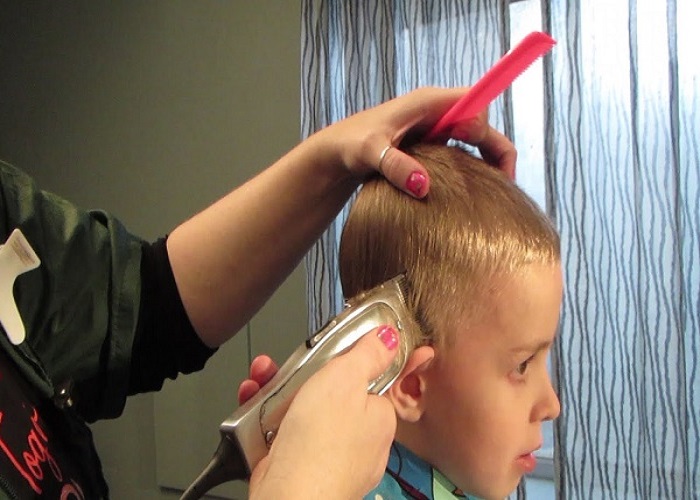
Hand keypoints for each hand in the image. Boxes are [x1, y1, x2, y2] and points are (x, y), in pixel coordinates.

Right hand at [247, 326, 399, 499]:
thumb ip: (368, 355)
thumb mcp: (346, 379)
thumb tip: (389, 337)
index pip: (370, 381)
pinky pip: (284, 434)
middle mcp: (358, 441)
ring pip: (303, 413)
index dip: (348, 362)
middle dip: (303, 375)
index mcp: (379, 419)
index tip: (329, 352)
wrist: (289, 496)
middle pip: (332, 394)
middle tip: (288, 365)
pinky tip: (254, 406)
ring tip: (262, 377)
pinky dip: (266, 419)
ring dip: (278, 391)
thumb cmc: (321, 443)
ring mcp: (329, 457)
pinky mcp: (299, 468)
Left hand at [314, 86, 516, 198]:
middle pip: (481, 124)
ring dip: (483, 162)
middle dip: (494, 151)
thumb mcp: (370, 154)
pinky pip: (458, 152)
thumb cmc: (349, 145)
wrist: (334, 153)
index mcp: (428, 102)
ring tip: (490, 194)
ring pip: (472, 140)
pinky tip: (466, 193)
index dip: (486, 131)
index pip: (476, 104)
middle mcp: (435, 111)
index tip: (486, 164)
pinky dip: (467, 169)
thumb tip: (423, 186)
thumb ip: (395, 166)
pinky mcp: (428, 143)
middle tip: (503, 186)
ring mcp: (433, 127)